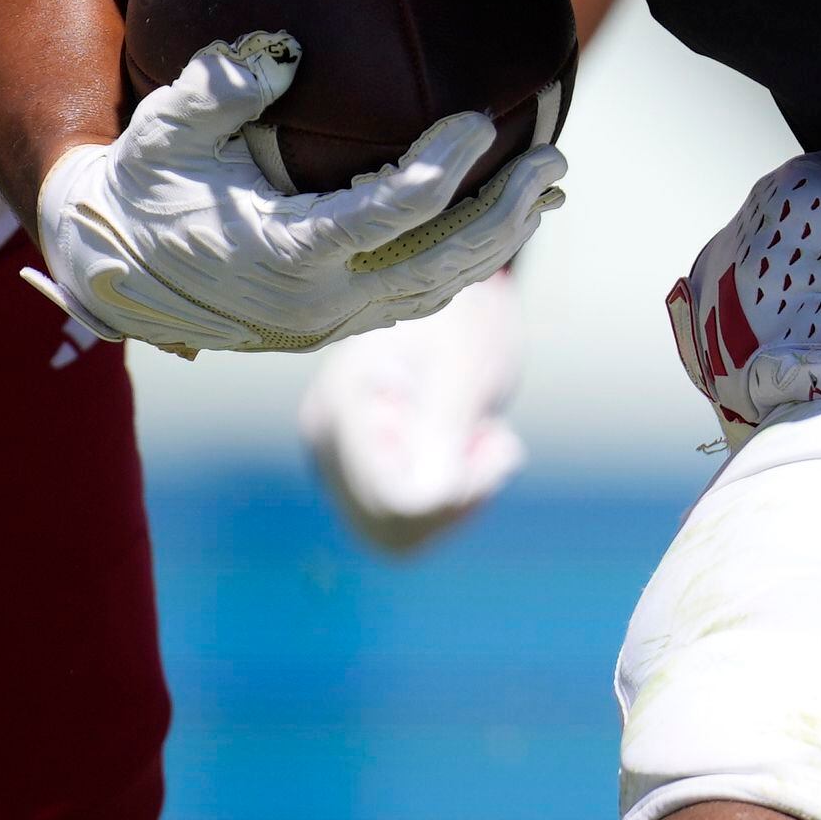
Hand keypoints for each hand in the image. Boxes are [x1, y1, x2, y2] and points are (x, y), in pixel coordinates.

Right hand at [31, 34, 561, 354]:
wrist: (113, 269)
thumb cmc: (145, 185)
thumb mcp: (164, 129)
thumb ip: (219, 87)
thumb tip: (285, 51)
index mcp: (286, 253)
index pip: (391, 213)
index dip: (443, 167)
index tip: (478, 119)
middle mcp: (320, 302)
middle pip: (443, 261)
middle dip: (507, 210)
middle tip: (556, 158)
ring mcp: (334, 322)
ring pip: (442, 287)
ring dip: (502, 238)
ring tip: (549, 186)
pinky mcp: (338, 325)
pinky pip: (420, 296)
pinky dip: (467, 260)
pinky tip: (500, 219)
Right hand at [297, 265, 528, 552]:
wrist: (455, 284)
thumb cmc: (464, 315)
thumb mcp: (464, 371)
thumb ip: (442, 435)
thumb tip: (426, 507)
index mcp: (347, 408)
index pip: (396, 503)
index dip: (457, 495)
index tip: (491, 443)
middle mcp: (327, 439)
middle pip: (393, 529)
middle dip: (458, 500)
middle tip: (492, 441)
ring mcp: (337, 456)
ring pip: (399, 534)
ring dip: (456, 499)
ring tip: (479, 436)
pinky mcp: (359, 464)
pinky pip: (404, 518)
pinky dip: (448, 495)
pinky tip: (464, 445)